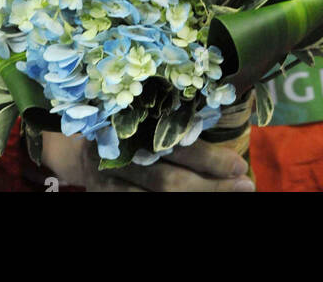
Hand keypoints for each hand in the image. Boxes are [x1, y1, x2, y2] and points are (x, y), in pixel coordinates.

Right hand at [42, 131, 254, 191]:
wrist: (77, 147)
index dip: (208, 156)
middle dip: (210, 185)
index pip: (175, 143)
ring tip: (232, 195)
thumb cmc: (123, 124)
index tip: (239, 164)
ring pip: (158, 196)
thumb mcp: (142, 113)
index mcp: (134, 123)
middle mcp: (123, 154)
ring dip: (198, 197)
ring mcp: (114, 181)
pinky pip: (140, 204)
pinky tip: (198, 207)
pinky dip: (169, 208)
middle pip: (169, 178)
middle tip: (245, 185)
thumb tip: (220, 128)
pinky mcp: (108, 196)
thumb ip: (170, 123)